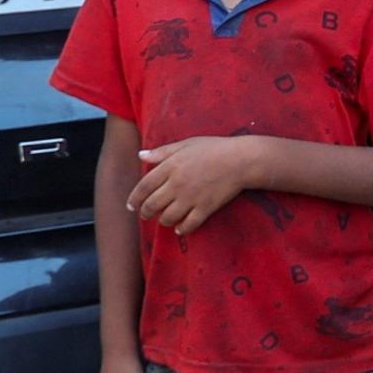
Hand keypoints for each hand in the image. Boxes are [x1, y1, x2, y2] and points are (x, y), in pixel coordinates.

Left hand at [128, 137, 266, 233]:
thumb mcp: (186, 144)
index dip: (134, 198)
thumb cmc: (214, 148)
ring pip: (168, 217)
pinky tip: (180, 229)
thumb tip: (140, 155)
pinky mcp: (206, 208)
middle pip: (153, 204)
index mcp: (170, 166)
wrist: (241, 160)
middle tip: (145, 215)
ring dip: (163, 221)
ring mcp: (191, 197)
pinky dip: (182, 229)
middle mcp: (177, 184)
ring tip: (164, 220)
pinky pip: (189, 224)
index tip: (131, 205)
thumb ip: (162, 152)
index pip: (144, 186)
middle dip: (146, 212)